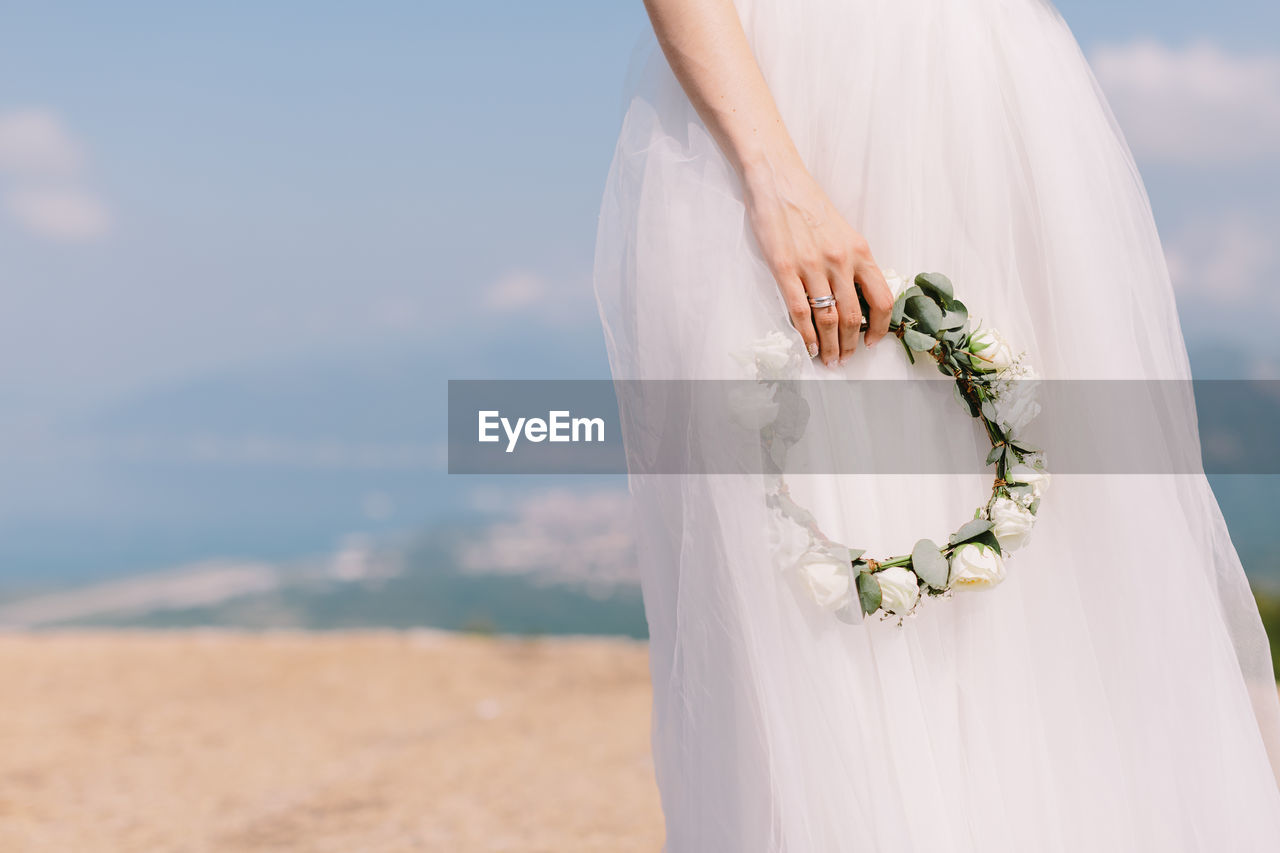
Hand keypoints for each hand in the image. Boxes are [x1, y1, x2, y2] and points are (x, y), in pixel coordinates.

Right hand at [741, 158, 892, 365]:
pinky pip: (800, 311)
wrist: (779, 181)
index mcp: (859, 251)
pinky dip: (807, 336)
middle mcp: (840, 261)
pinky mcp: (785, 269)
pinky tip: (809, 347)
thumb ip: (851, 262)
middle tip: (846, 359)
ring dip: (831, 346)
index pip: (882, 299)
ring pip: (828, 319)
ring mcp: (812, 266)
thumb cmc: (808, 205)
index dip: (880, 327)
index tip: (873, 341)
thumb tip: (855, 296)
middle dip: (851, 345)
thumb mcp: (842, 232)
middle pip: (854, 316)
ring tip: (829, 361)